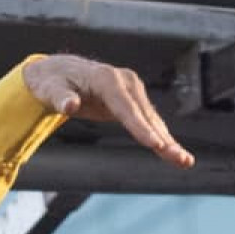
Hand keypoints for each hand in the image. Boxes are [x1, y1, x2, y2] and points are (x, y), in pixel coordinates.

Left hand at [23, 54, 193, 167]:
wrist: (58, 71)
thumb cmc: (51, 82)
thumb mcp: (50, 90)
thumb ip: (60, 98)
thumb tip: (70, 106)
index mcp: (107, 78)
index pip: (126, 106)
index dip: (140, 126)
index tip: (154, 144)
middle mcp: (125, 82)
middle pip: (145, 115)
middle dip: (162, 138)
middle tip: (179, 159)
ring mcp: (132, 90)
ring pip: (152, 120)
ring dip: (168, 142)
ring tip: (184, 162)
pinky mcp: (133, 100)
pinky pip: (148, 122)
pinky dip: (161, 138)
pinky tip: (173, 154)